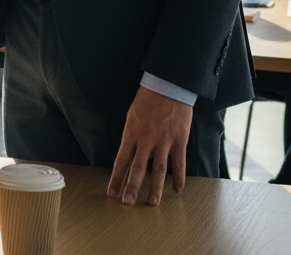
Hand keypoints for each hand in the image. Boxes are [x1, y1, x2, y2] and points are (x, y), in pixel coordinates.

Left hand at [108, 86, 192, 205]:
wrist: (168, 86)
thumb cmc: (147, 100)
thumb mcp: (132, 115)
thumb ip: (131, 135)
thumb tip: (127, 154)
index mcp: (131, 132)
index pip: (121, 160)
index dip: (116, 178)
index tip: (111, 192)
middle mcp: (146, 139)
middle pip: (137, 168)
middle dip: (131, 187)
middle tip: (127, 203)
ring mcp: (164, 141)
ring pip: (158, 170)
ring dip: (155, 188)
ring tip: (152, 203)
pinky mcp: (179, 141)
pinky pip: (179, 164)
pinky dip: (179, 178)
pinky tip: (177, 191)